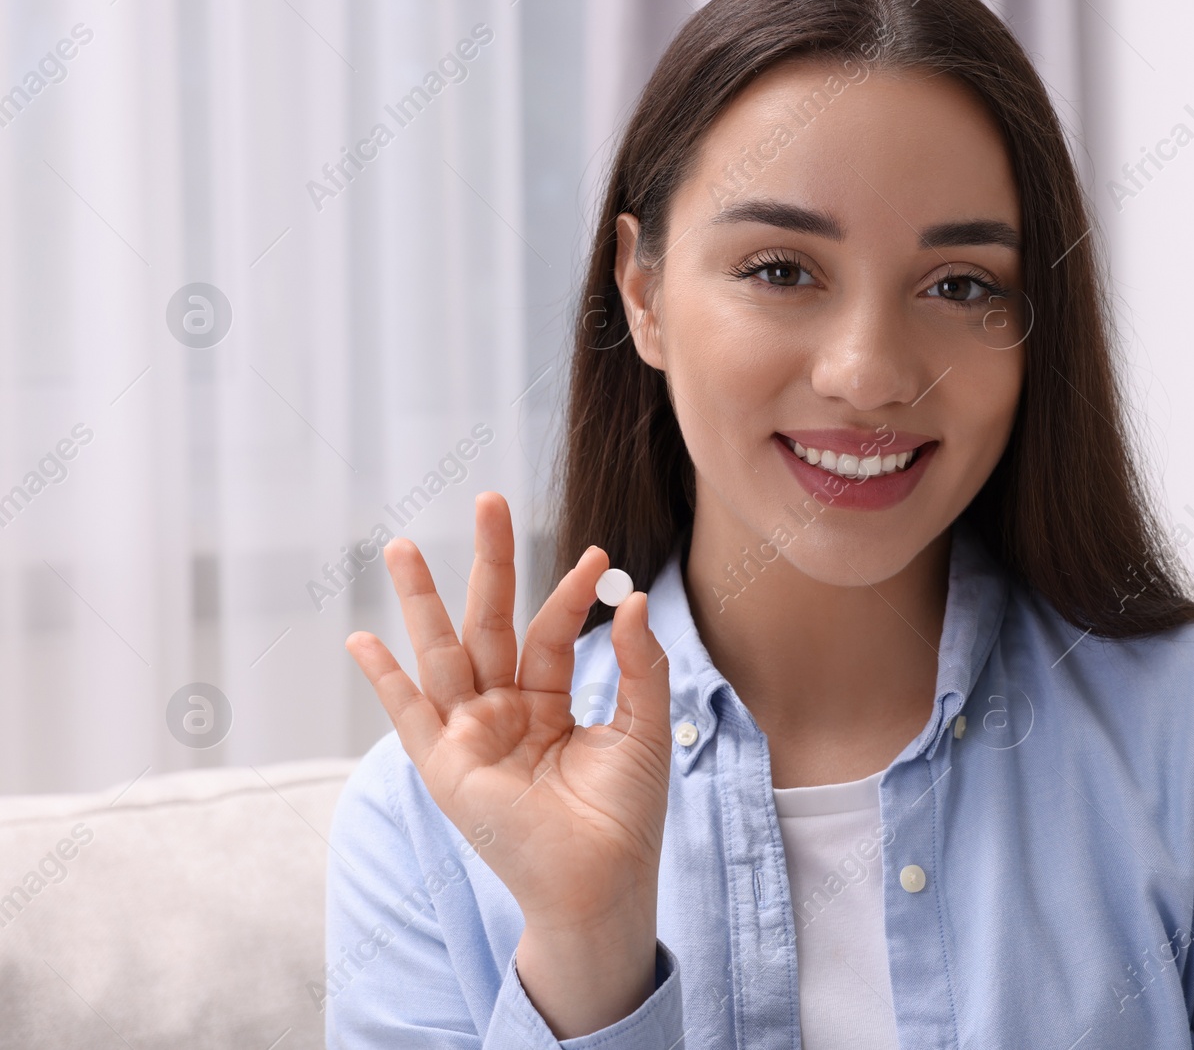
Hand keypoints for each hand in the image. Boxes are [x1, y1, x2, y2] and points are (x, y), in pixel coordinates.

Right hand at [345, 492, 671, 995]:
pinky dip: (385, 681)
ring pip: (442, 654)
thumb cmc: (625, 815)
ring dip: (421, 602)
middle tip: (489, 499)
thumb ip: (640, 665)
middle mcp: (504, 711)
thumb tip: (633, 601)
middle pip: (489, 622)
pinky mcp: (446, 768)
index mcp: (549, 702)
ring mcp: (471, 736)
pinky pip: (410, 717)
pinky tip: (362, 641)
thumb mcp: (643, 728)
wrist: (603, 884)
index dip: (573, 595)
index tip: (599, 558)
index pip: (554, 632)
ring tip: (402, 547)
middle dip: (489, 562)